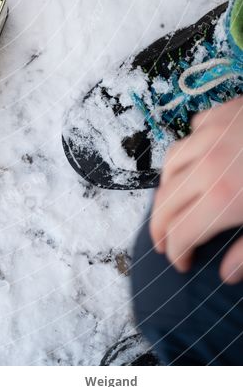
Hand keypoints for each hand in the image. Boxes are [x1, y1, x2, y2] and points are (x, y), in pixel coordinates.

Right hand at [150, 96, 242, 282]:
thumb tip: (226, 273)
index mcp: (221, 199)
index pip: (180, 233)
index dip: (177, 252)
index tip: (182, 263)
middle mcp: (206, 165)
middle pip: (165, 201)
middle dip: (161, 227)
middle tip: (165, 241)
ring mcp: (209, 134)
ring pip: (169, 165)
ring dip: (167, 189)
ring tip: (174, 203)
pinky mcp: (219, 113)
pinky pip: (190, 134)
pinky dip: (188, 152)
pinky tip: (199, 161)